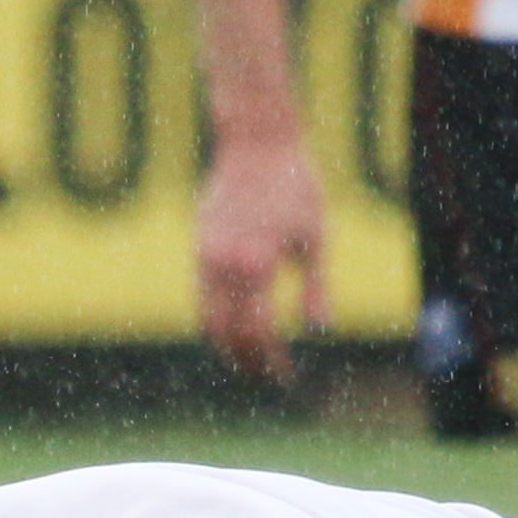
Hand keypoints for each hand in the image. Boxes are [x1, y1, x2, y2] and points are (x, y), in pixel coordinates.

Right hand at [194, 125, 328, 380]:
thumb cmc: (296, 186)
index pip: (258, 331)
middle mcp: (225, 266)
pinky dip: (218, 317)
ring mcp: (206, 257)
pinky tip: (237, 323)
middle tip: (264, 373)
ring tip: (247, 356)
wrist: (256, 144)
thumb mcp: (315, 238)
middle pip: (227, 334)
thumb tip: (319, 330)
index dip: (271, 358)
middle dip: (245, 359)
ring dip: (226, 343)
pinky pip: (203, 297)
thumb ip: (315, 287)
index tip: (285, 374)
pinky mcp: (199, 248)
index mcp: (258, 265)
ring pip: (207, 319)